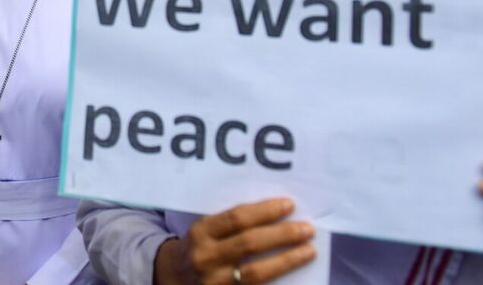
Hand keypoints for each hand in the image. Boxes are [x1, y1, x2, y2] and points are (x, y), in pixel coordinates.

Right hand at [154, 198, 315, 284]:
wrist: (173, 278)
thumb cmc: (197, 247)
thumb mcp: (205, 230)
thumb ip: (230, 224)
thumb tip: (275, 214)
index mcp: (200, 232)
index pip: (237, 218)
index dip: (266, 211)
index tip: (289, 205)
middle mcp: (206, 257)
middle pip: (250, 244)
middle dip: (283, 235)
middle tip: (307, 228)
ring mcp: (215, 282)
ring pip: (256, 272)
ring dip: (287, 260)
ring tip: (309, 250)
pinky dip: (277, 281)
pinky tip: (296, 277)